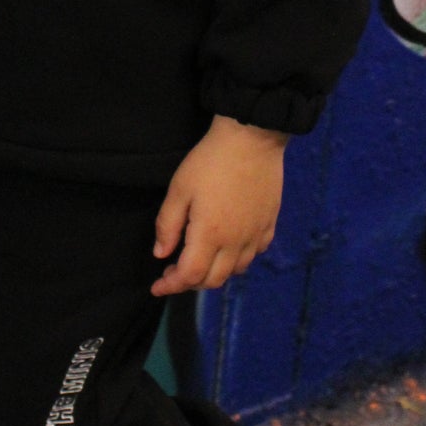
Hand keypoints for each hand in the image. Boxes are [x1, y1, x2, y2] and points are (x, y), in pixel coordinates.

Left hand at [151, 114, 285, 296]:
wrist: (252, 138)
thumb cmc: (210, 160)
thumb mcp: (179, 189)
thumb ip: (168, 225)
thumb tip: (161, 254)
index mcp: (210, 235)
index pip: (189, 276)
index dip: (170, 286)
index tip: (156, 286)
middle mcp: (236, 242)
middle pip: (213, 280)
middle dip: (190, 283)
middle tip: (173, 271)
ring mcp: (256, 234)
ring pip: (235, 271)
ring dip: (214, 273)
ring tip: (199, 259)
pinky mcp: (269, 224)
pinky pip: (254, 254)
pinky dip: (237, 260)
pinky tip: (228, 247)